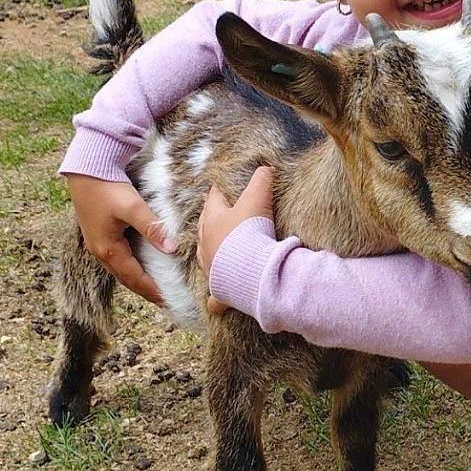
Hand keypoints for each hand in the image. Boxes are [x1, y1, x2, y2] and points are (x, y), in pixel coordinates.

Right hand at [66, 174, 177, 304]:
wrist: (86, 170)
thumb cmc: (108, 188)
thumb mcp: (133, 207)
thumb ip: (152, 228)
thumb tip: (171, 249)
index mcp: (108, 249)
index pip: (134, 278)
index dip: (152, 290)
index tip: (168, 301)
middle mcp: (100, 251)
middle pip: (125, 278)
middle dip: (144, 290)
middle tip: (163, 300)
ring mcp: (97, 244)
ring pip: (119, 270)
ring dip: (136, 280)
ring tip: (153, 287)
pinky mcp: (98, 235)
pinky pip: (115, 259)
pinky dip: (129, 267)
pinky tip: (138, 265)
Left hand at [197, 165, 274, 315]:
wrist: (251, 269)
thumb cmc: (250, 232)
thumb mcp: (258, 199)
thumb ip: (262, 179)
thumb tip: (265, 166)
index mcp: (213, 219)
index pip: (213, 198)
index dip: (219, 191)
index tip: (222, 187)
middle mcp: (207, 242)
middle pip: (205, 227)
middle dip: (211, 221)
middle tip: (219, 216)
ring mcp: (211, 265)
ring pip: (206, 256)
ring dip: (211, 252)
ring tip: (216, 250)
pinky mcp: (219, 288)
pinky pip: (215, 297)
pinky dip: (215, 300)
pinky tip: (214, 305)